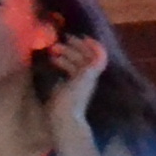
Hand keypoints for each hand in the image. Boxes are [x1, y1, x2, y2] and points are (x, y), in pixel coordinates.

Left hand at [33, 35, 109, 155]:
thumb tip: (57, 73)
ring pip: (88, 56)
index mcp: (80, 84)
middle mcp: (88, 80)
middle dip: (73, 47)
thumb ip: (59, 83)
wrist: (64, 117)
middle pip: (85, 58)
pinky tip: (83, 39)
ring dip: (75, 47)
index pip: (79, 65)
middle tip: (62, 38)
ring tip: (58, 44)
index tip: (61, 46)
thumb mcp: (57, 91)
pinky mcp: (90, 74)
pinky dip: (94, 46)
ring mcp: (90, 77)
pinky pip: (98, 57)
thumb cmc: (57, 110)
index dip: (72, 54)